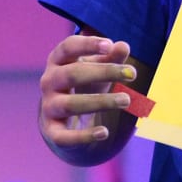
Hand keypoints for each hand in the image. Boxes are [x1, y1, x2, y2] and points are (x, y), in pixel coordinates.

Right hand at [38, 34, 138, 153]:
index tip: (109, 45)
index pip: (68, 47)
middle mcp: (49, 82)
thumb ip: (111, 57)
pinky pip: (64, 136)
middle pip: (72, 74)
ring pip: (70, 104)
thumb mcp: (98, 68)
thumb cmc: (85, 83)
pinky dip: (84, 135)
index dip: (87, 45)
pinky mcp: (52, 131)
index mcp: (58, 61)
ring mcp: (48, 107)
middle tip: (132, 74)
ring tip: (126, 100)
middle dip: (103, 73)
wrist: (64, 117)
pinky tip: (104, 132)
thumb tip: (123, 46)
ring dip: (100, 101)